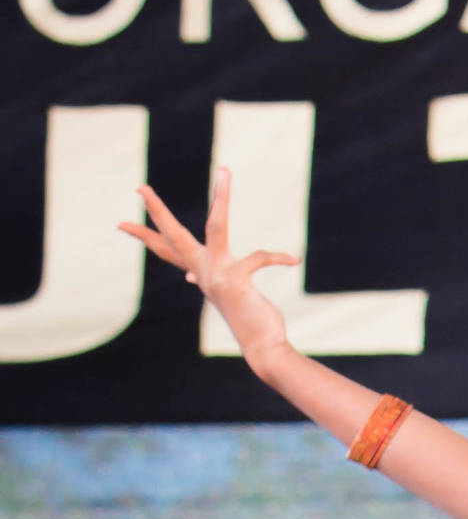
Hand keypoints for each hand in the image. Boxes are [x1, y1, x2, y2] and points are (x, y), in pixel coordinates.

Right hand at [119, 173, 294, 372]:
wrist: (263, 348)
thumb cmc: (250, 320)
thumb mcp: (226, 294)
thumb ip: (207, 280)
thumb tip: (189, 276)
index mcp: (199, 274)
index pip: (166, 251)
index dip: (145, 237)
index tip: (122, 224)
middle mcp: (203, 272)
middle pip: (173, 235)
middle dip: (157, 210)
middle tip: (140, 187)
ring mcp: (217, 275)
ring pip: (216, 225)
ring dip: (222, 195)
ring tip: (225, 170)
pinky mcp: (235, 279)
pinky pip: (259, 257)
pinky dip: (278, 258)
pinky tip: (294, 260)